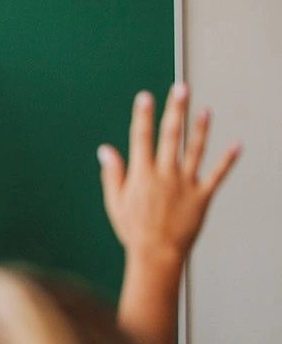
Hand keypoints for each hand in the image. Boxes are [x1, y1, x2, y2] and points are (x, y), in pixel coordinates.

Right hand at [98, 82, 241, 268]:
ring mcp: (185, 184)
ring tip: (205, 110)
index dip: (143, 115)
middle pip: (170, 136)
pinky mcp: (202, 196)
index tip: (145, 97)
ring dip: (201, 128)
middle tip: (181, 89)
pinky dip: (227, 160)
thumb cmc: (133, 230)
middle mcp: (165, 175)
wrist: (156, 254)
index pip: (141, 138)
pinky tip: (236, 146)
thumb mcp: (115, 203)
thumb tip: (106, 150)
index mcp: (142, 175)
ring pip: (194, 150)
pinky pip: (217, 175)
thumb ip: (113, 174)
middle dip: (176, 110)